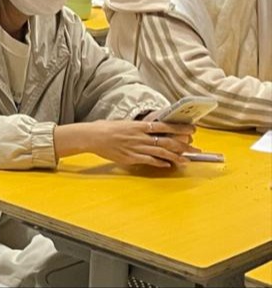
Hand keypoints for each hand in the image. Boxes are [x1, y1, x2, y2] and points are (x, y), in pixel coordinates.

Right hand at [60, 120, 197, 168]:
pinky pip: (150, 161)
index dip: (179, 128)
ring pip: (161, 152)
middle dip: (183, 145)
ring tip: (187, 160)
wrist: (92, 136)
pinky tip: (168, 165)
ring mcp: (136, 147)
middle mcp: (140, 136)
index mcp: (139, 125)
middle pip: (167, 140)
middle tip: (195, 148)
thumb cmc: (106, 128)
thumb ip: (138, 128)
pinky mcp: (131, 157)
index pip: (164, 125)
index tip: (192, 129)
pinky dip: (160, 163)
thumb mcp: (124, 123)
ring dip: (176, 156)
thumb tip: (150, 129)